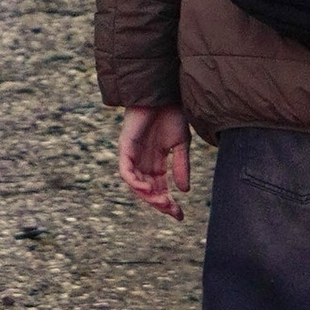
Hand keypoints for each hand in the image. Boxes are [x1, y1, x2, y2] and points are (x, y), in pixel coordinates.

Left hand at [118, 103, 191, 220]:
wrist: (164, 93)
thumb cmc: (172, 114)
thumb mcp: (181, 144)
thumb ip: (181, 166)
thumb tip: (184, 191)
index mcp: (156, 162)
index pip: (159, 188)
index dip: (168, 203)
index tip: (180, 215)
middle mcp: (142, 161)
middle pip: (147, 190)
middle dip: (159, 203)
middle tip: (172, 211)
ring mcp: (132, 155)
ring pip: (135, 185)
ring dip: (148, 196)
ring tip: (162, 201)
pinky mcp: (125, 147)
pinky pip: (125, 171)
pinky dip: (134, 182)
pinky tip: (147, 189)